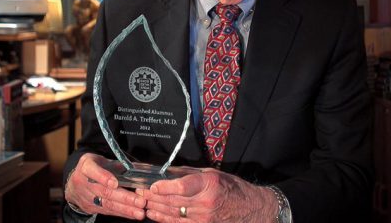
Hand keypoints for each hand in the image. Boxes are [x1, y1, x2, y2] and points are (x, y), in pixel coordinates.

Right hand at [64, 153, 146, 219]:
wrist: (74, 183)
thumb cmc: (94, 168)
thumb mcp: (102, 161)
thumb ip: (118, 164)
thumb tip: (144, 168)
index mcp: (86, 166)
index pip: (92, 171)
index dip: (104, 177)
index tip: (115, 183)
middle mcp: (83, 182)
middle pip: (104, 191)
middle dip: (124, 198)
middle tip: (140, 201)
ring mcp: (86, 197)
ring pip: (107, 203)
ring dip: (125, 209)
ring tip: (140, 212)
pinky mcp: (90, 207)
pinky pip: (107, 210)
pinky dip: (121, 213)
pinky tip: (133, 214)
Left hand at [137, 167, 276, 222]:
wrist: (252, 209)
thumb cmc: (232, 189)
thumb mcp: (213, 174)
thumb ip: (190, 175)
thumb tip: (167, 172)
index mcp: (209, 184)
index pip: (182, 185)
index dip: (164, 187)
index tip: (151, 185)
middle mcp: (205, 202)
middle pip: (173, 200)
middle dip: (153, 196)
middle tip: (139, 191)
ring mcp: (203, 218)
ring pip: (172, 213)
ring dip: (155, 208)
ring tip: (142, 201)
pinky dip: (164, 219)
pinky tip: (154, 215)